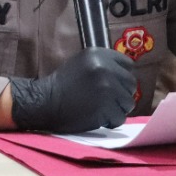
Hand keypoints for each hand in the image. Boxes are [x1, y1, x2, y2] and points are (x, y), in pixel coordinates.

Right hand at [8, 48, 136, 132]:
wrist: (45, 102)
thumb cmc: (63, 84)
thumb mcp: (82, 63)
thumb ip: (103, 64)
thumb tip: (125, 74)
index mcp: (98, 55)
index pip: (128, 65)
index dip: (122, 77)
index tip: (114, 85)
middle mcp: (104, 68)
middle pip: (131, 84)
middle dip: (121, 94)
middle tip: (108, 100)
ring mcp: (106, 88)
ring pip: (128, 102)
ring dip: (117, 109)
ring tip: (102, 109)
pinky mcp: (105, 107)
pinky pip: (120, 117)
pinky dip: (111, 121)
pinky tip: (99, 118)